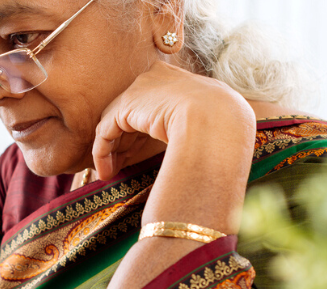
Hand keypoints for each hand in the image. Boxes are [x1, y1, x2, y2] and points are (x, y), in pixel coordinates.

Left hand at [90, 60, 253, 179]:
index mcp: (180, 79)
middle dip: (124, 140)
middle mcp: (156, 78)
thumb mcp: (210, 120)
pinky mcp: (125, 107)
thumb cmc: (223, 126)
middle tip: (121, 163)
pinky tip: (106, 172)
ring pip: (115, 123)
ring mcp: (140, 90)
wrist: (217, 119)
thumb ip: (194, 125)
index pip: (153, 103)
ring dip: (111, 150)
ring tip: (110, 173)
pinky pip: (106, 132)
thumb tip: (190, 141)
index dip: (143, 129)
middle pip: (131, 112)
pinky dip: (102, 153)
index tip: (140, 150)